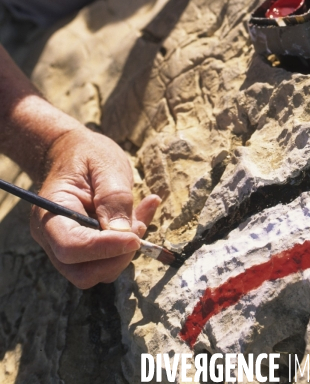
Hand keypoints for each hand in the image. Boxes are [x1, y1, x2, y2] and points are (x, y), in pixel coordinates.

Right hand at [30, 126, 159, 287]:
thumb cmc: (87, 154)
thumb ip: (114, 196)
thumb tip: (124, 232)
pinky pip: (107, 262)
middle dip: (117, 256)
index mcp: (49, 212)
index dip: (104, 248)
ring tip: (142, 215)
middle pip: (82, 271)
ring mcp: (66, 248)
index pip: (70, 246)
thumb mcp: (104, 163)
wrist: (74, 153)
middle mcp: (52, 237)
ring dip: (125, 252)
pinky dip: (128, 247)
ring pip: (97, 273)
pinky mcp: (84, 251)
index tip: (135, 237)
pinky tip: (142, 216)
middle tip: (140, 224)